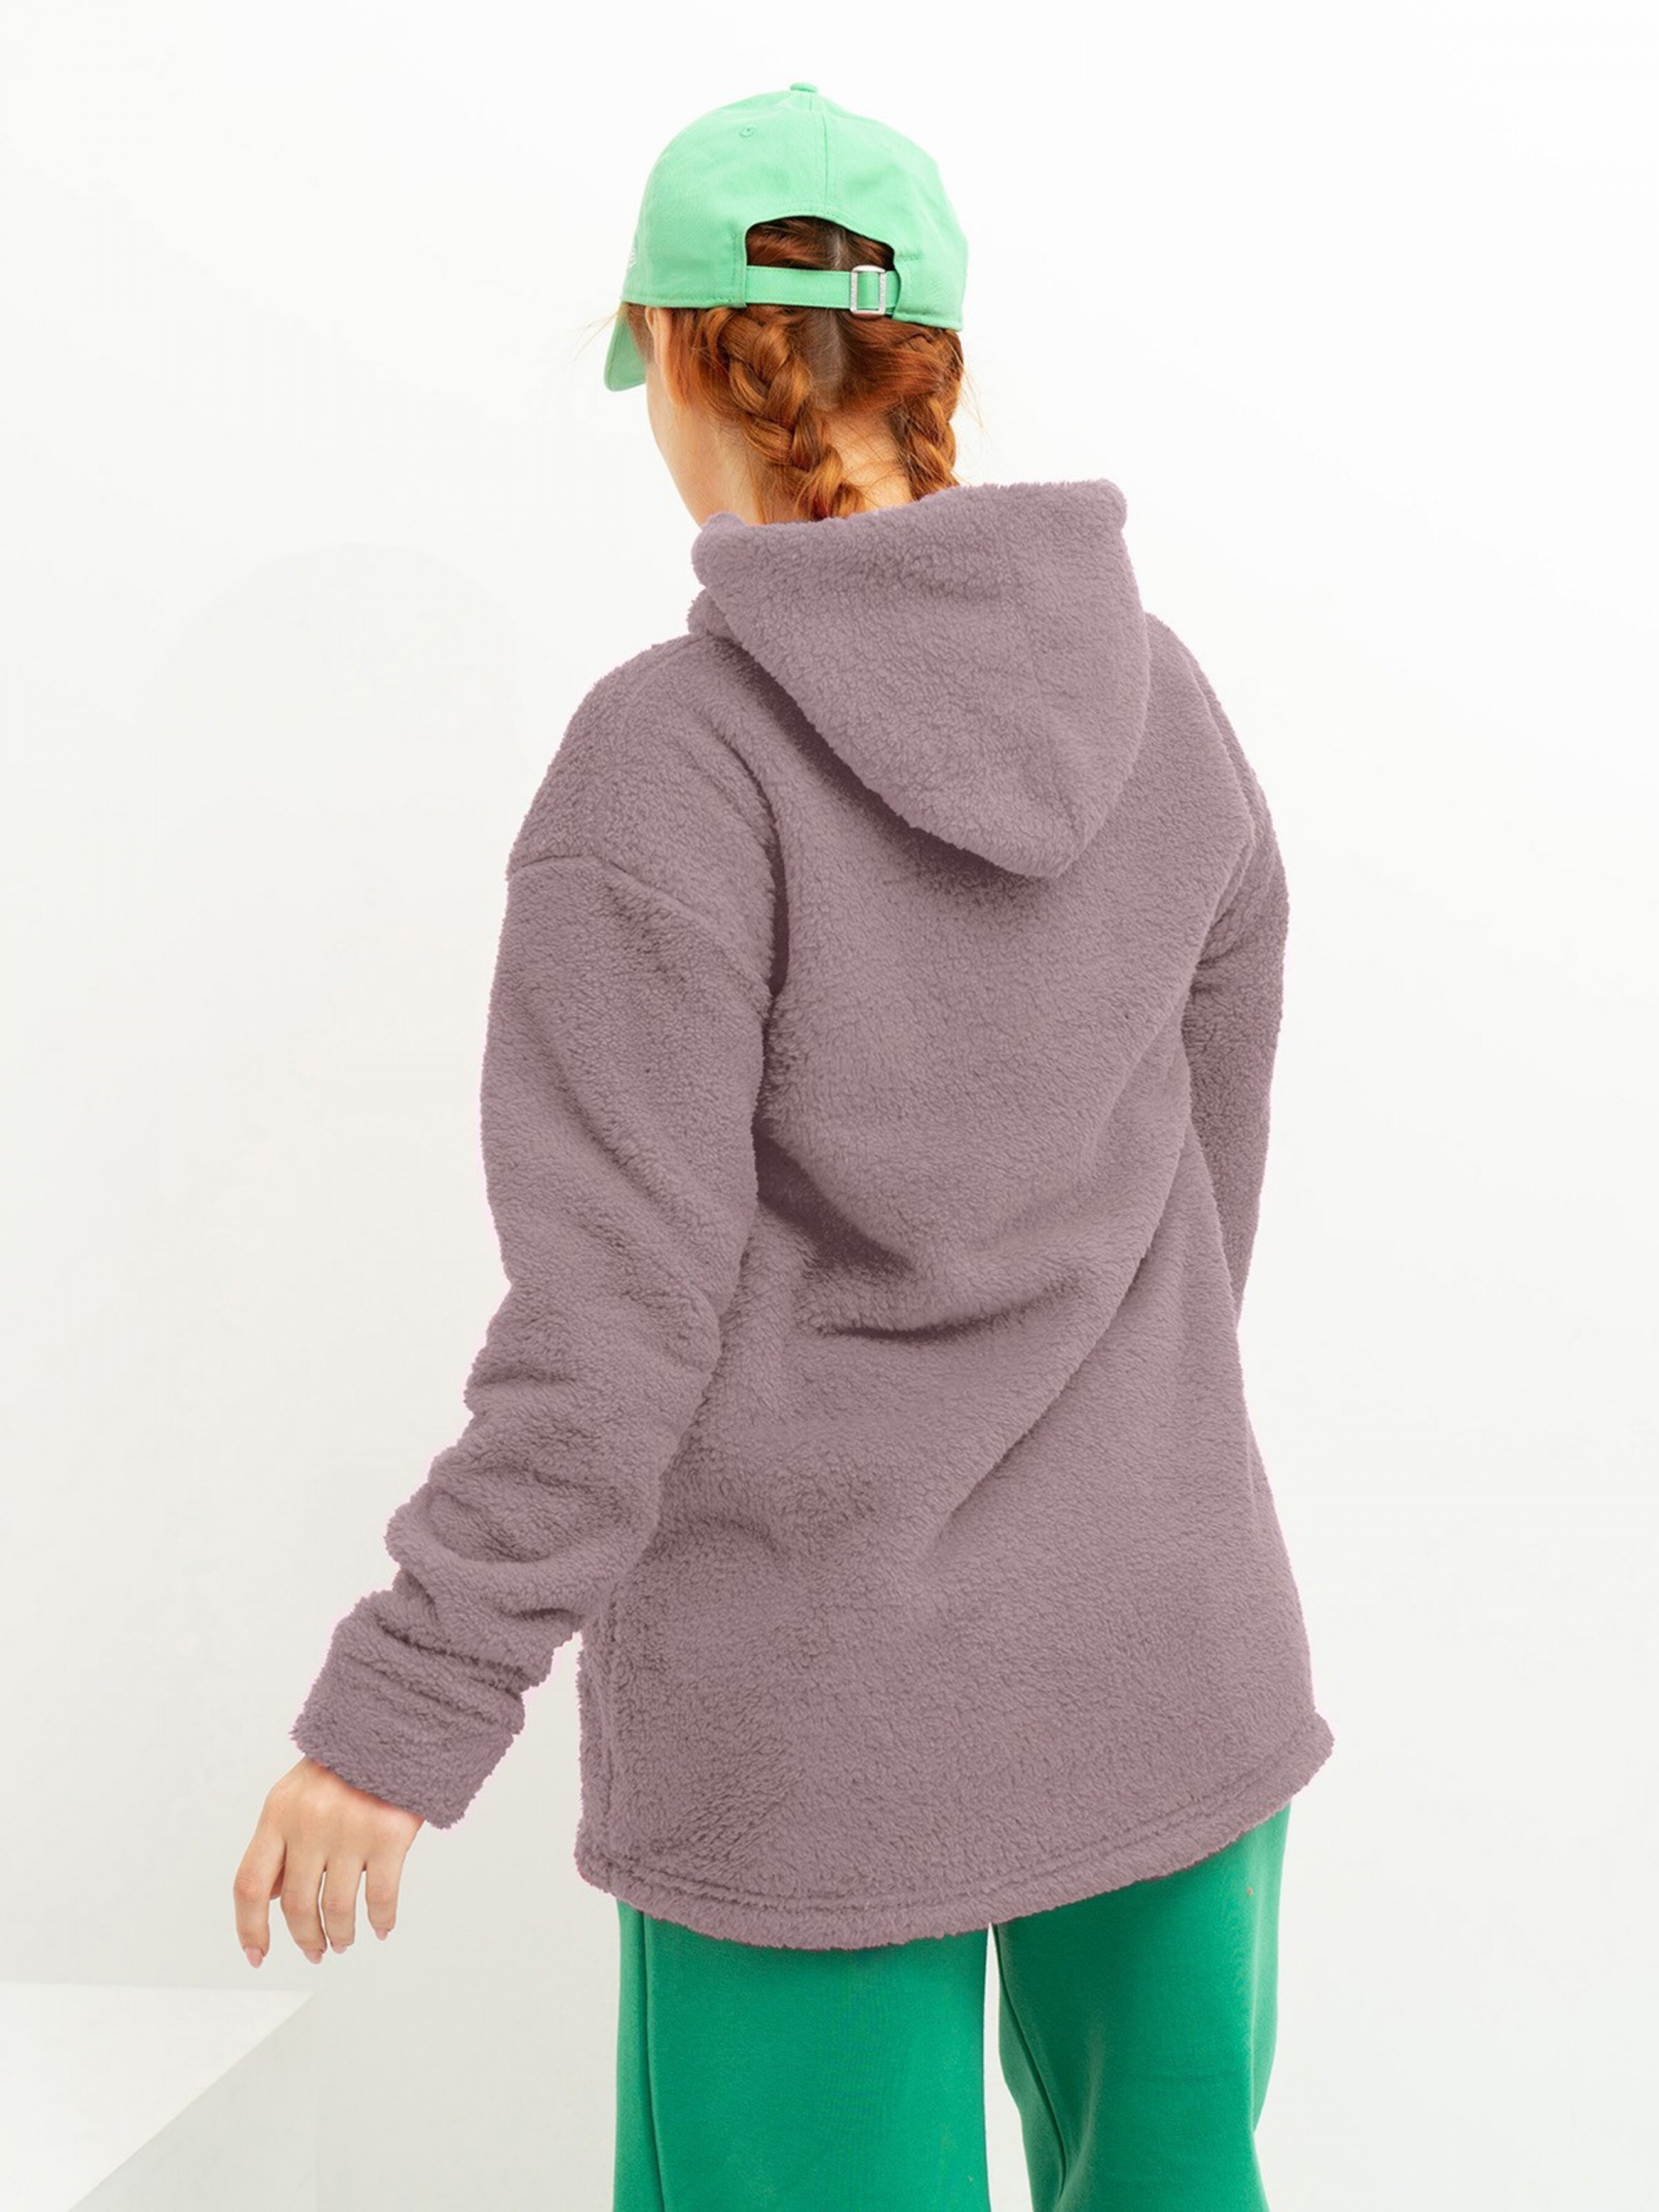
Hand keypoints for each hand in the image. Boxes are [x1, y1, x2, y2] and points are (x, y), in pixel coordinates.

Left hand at [234, 1756, 423, 1968]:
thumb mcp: (294, 1795)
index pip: (250, 1884)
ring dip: (340, 1935)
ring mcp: (350, 1830)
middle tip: (316, 1950)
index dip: (249, 1928)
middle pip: (295, 1905)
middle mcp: (309, 1823)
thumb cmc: (343, 1765)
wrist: (395, 1726)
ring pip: (336, 1908)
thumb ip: (279, 1843)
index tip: (257, 1955)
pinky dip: (380, 1921)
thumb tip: (268, 1897)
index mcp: (278, 1813)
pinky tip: (380, 1927)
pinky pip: (381, 1897)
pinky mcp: (390, 1834)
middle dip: (304, 1938)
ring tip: (344, 1941)